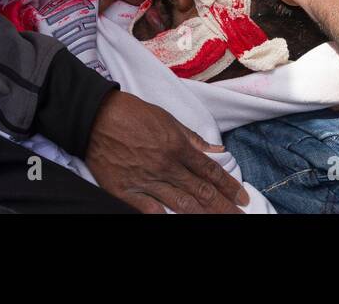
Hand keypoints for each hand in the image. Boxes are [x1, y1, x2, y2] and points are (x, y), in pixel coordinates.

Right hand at [85, 91, 248, 213]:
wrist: (96, 117)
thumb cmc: (132, 114)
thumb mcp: (167, 119)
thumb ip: (193, 138)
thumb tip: (217, 150)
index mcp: (178, 146)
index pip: (211, 172)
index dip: (230, 187)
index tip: (242, 199)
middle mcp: (166, 166)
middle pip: (201, 192)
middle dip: (224, 207)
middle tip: (240, 217)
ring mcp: (147, 180)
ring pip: (182, 204)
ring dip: (203, 214)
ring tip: (219, 222)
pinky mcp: (126, 191)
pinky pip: (150, 210)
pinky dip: (164, 217)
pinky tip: (177, 223)